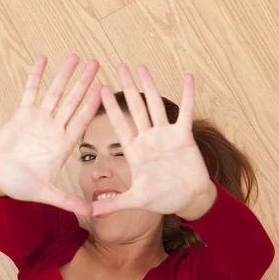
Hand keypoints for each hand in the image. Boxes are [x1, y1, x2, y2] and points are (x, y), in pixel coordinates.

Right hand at [0, 55, 100, 215]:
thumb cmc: (21, 186)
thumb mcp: (46, 194)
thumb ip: (68, 201)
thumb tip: (92, 213)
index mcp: (63, 145)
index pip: (81, 121)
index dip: (92, 105)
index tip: (105, 89)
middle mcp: (54, 129)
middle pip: (72, 101)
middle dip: (83, 82)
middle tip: (96, 63)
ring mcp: (38, 120)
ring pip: (54, 92)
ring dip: (64, 75)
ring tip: (76, 57)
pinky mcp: (21, 114)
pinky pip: (30, 91)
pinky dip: (36, 76)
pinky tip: (43, 60)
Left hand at [91, 64, 216, 218]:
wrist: (188, 200)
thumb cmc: (162, 199)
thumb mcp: (135, 201)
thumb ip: (113, 205)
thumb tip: (90, 213)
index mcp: (134, 151)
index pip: (118, 124)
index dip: (109, 107)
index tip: (99, 88)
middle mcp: (148, 138)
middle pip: (135, 108)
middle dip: (127, 88)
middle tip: (119, 66)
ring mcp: (166, 135)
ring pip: (156, 105)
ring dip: (150, 86)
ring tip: (142, 67)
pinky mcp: (184, 135)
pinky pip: (186, 111)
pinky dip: (188, 95)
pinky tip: (188, 77)